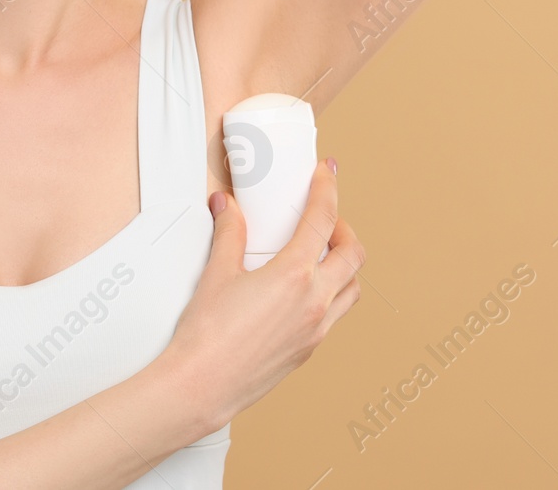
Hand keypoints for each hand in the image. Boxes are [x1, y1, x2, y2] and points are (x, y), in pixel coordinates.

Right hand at [159, 159, 364, 432]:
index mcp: (294, 275)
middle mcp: (315, 301)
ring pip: (353, 288)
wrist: (204, 384)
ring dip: (345, 266)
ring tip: (321, 255)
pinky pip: (336, 314)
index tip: (327, 174)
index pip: (322, 219)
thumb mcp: (217, 273)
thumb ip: (229, 234)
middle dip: (344, 230)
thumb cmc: (208, 335)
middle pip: (353, 255)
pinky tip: (305, 291)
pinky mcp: (309, 349)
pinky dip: (331, 294)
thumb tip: (227, 207)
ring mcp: (317, 329)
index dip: (327, 190)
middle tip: (325, 220)